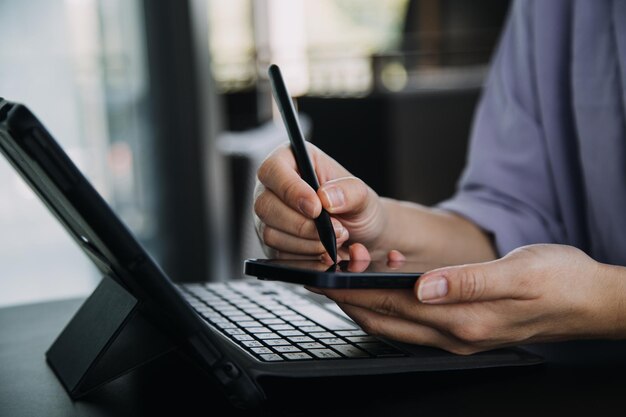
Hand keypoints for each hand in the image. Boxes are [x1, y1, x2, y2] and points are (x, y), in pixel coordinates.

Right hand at [254, 142, 385, 258]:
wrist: (360, 236)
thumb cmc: (356, 207)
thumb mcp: (362, 195)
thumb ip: (349, 192)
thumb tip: (326, 197)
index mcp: (291, 160)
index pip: (273, 169)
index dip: (290, 190)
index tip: (316, 208)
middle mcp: (272, 188)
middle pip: (265, 206)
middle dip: (302, 225)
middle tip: (334, 229)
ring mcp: (268, 217)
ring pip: (270, 234)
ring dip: (307, 244)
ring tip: (336, 240)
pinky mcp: (272, 242)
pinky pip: (278, 255)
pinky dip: (306, 259)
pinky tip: (325, 254)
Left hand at [315, 244, 625, 353]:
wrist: (589, 301)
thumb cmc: (560, 282)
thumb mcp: (516, 273)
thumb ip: (467, 281)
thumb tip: (422, 286)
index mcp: (464, 319)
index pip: (392, 308)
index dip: (354, 294)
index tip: (326, 279)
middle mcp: (456, 334)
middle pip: (386, 320)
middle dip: (350, 300)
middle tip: (322, 278)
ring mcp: (460, 335)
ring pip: (398, 322)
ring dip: (369, 302)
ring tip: (346, 276)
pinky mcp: (465, 328)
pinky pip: (417, 319)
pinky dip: (394, 302)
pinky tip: (392, 281)